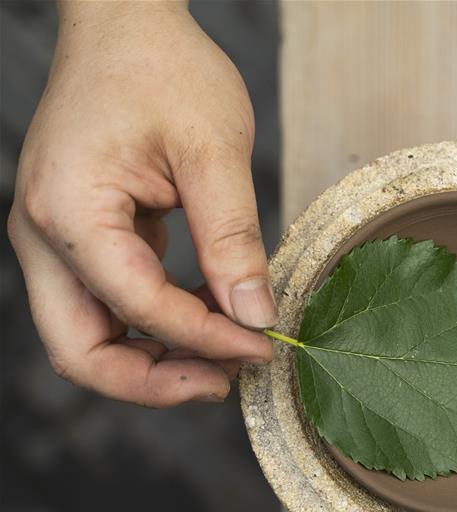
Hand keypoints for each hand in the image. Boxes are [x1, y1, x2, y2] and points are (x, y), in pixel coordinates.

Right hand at [7, 1, 273, 407]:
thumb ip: (233, 240)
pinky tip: (209, 316)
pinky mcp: (82, 238)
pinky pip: (109, 305)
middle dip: (154, 381)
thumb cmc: (164, 71)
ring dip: (154, 359)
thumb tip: (255, 316)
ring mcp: (56, 240)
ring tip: (224, 356)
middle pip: (80, 351)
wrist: (128, 27)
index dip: (205, 339)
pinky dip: (155, 324)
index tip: (263, 346)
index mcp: (68, 210)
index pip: (138, 306)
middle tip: (225, 382)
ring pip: (90, 337)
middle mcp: (43, 235)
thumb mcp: (214, 151)